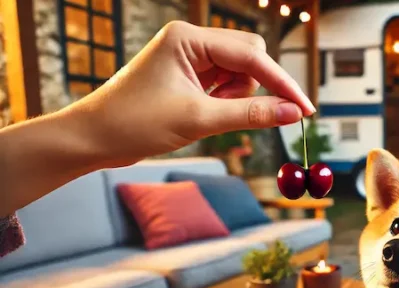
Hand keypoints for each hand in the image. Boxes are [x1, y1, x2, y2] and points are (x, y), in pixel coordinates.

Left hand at [70, 20, 314, 167]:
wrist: (93, 139)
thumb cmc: (135, 124)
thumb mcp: (199, 120)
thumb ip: (251, 114)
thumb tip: (293, 113)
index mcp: (188, 38)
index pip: (252, 55)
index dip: (282, 84)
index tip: (305, 109)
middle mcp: (191, 41)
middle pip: (250, 58)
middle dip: (254, 89)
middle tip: (241, 116)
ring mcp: (189, 58)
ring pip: (240, 74)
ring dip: (237, 100)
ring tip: (207, 118)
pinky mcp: (188, 75)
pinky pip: (225, 85)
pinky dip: (226, 103)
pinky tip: (204, 116)